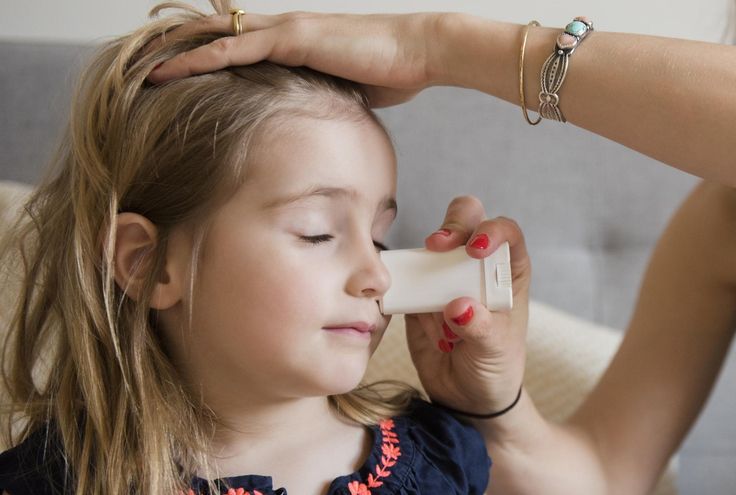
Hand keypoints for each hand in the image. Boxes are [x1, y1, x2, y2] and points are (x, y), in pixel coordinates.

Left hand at [147, 11, 449, 106]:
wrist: (419, 52)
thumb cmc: (393, 72)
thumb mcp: (348, 92)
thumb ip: (325, 99)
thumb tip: (317, 124)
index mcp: (296, 43)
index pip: (241, 47)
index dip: (209, 58)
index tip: (180, 76)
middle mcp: (284, 30)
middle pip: (220, 35)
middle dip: (183, 51)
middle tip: (147, 69)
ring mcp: (286, 30)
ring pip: (218, 37)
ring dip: (181, 53)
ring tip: (146, 70)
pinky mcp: (293, 37)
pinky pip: (236, 47)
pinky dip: (203, 58)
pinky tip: (175, 69)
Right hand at [405, 196, 530, 416]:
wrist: (466, 398)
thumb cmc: (495, 368)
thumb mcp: (495, 351)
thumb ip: (481, 328)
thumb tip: (459, 306)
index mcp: (507, 272)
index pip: (506, 232)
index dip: (493, 230)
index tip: (476, 248)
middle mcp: (476, 265)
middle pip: (465, 221)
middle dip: (452, 226)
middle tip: (437, 246)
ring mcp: (444, 276)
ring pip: (430, 246)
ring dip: (424, 262)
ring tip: (434, 306)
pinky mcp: (417, 294)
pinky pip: (405, 279)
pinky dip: (404, 289)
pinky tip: (418, 318)